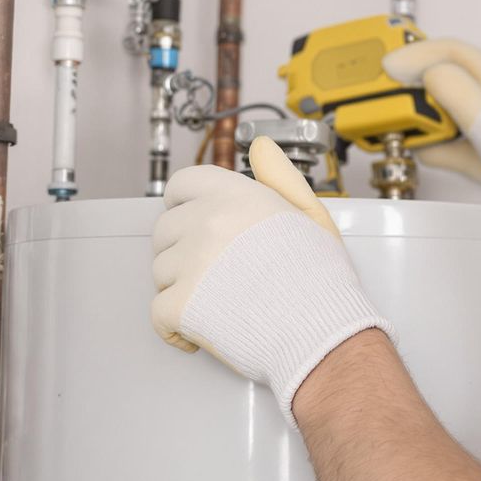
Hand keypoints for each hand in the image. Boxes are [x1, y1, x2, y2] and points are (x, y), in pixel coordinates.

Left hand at [151, 137, 392, 423]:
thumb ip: (280, 178)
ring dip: (181, 288)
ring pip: (160, 272)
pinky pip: (158, 313)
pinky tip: (202, 330)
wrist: (322, 332)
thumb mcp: (311, 215)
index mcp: (237, 196)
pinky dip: (175, 328)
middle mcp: (208, 222)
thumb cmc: (322, 280)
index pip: (182, 184)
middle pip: (165, 230)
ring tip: (218, 301)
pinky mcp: (180, 305)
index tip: (198, 223)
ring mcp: (191, 263)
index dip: (186, 204)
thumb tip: (261, 148)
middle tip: (216, 273)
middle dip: (183, 251)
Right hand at [384, 38, 480, 272]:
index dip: (410, 54)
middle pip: (432, 72)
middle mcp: (478, 89)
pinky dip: (421, 137)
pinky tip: (414, 145)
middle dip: (404, 80)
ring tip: (392, 116)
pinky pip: (437, 132)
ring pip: (432, 102)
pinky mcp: (470, 140)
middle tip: (379, 89)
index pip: (441, 49)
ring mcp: (473, 115)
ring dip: (410, 109)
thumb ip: (451, 87)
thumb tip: (419, 72)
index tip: (385, 68)